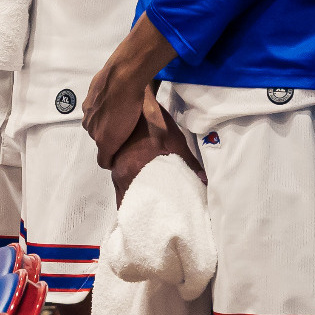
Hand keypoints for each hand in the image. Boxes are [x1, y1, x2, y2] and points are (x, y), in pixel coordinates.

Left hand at [81, 16, 177, 167]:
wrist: (124, 78)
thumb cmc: (124, 77)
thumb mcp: (118, 79)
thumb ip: (117, 83)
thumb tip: (131, 77)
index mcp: (90, 107)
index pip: (96, 123)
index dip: (109, 126)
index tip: (121, 126)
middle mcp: (88, 119)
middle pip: (98, 133)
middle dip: (109, 133)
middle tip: (125, 131)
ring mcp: (94, 130)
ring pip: (102, 143)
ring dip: (112, 142)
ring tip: (127, 141)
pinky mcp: (104, 142)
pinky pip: (105, 158)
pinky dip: (111, 159)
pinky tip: (119, 160)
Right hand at [104, 84, 203, 204]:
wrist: (132, 96)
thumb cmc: (153, 120)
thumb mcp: (175, 142)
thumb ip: (188, 163)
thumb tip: (202, 180)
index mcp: (129, 172)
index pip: (125, 202)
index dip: (132, 212)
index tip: (140, 218)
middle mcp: (116, 168)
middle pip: (121, 193)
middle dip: (131, 201)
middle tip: (144, 207)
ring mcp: (112, 157)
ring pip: (117, 179)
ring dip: (127, 184)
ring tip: (141, 190)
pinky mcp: (111, 147)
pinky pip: (114, 165)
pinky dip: (123, 170)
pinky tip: (134, 168)